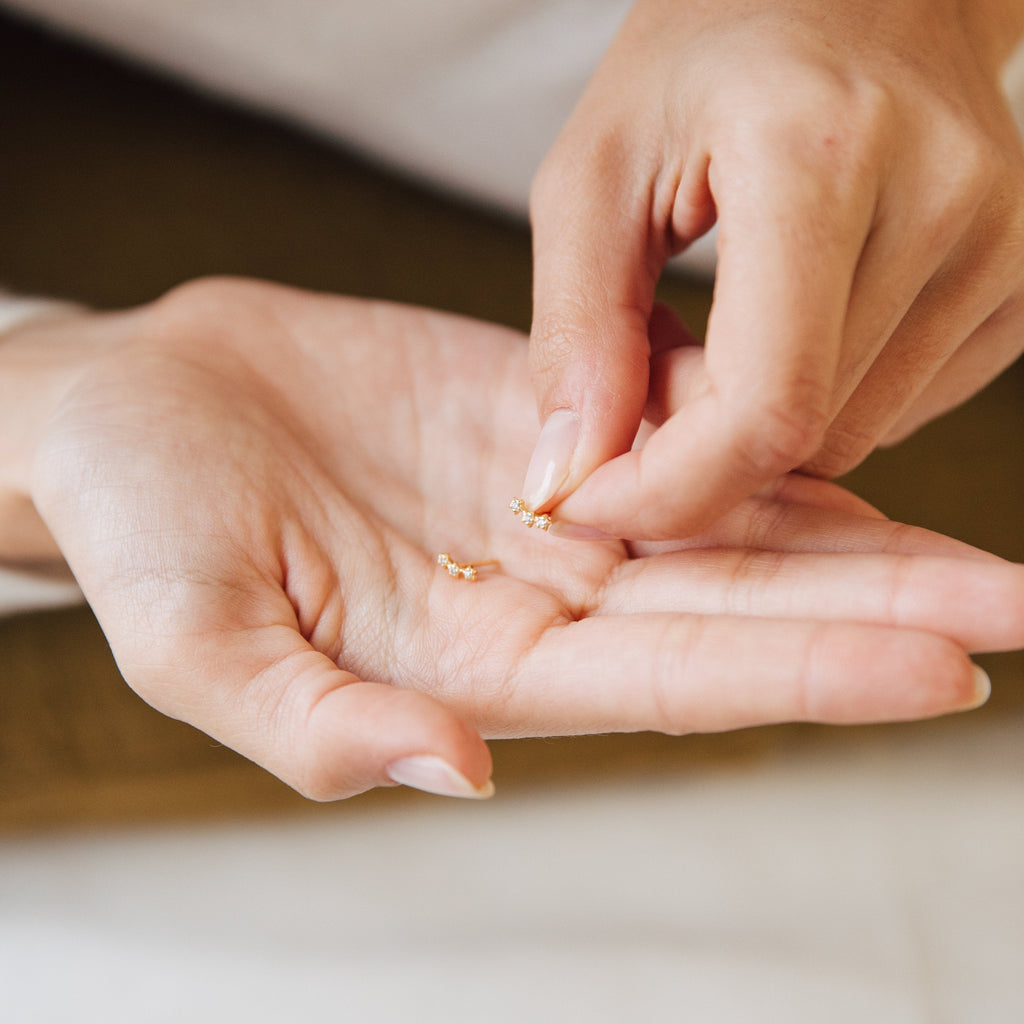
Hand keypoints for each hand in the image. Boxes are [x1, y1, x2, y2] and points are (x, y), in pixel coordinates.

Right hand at [26, 279, 1023, 799]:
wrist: (129, 407)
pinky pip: (663, 418)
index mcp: (468, 664)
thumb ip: (314, 730)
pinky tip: (840, 425)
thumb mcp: (193, 645)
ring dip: (844, 525)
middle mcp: (529, 590)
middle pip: (730, 605)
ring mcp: (536, 498)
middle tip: (1016, 598)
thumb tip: (452, 777)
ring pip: (718, 517)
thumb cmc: (138, 525)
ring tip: (970, 536)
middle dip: (875, 605)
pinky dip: (751, 425)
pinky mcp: (526, 410)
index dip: (805, 674)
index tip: (940, 669)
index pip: (668, 683)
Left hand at [528, 0, 1023, 538]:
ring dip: (751, 420)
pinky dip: (812, 401)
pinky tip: (787, 323)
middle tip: (646, 351)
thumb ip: (575, 329)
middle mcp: (946, 205)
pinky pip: (890, 415)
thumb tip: (569, 474)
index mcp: (823, 156)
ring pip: (843, 441)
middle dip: (692, 438)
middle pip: (797, 440)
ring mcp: (1002, 249)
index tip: (586, 495)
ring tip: (718, 321)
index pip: (764, 409)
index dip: (665, 489)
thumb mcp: (595, 171)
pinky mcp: (1018, 289)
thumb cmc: (707, 56)